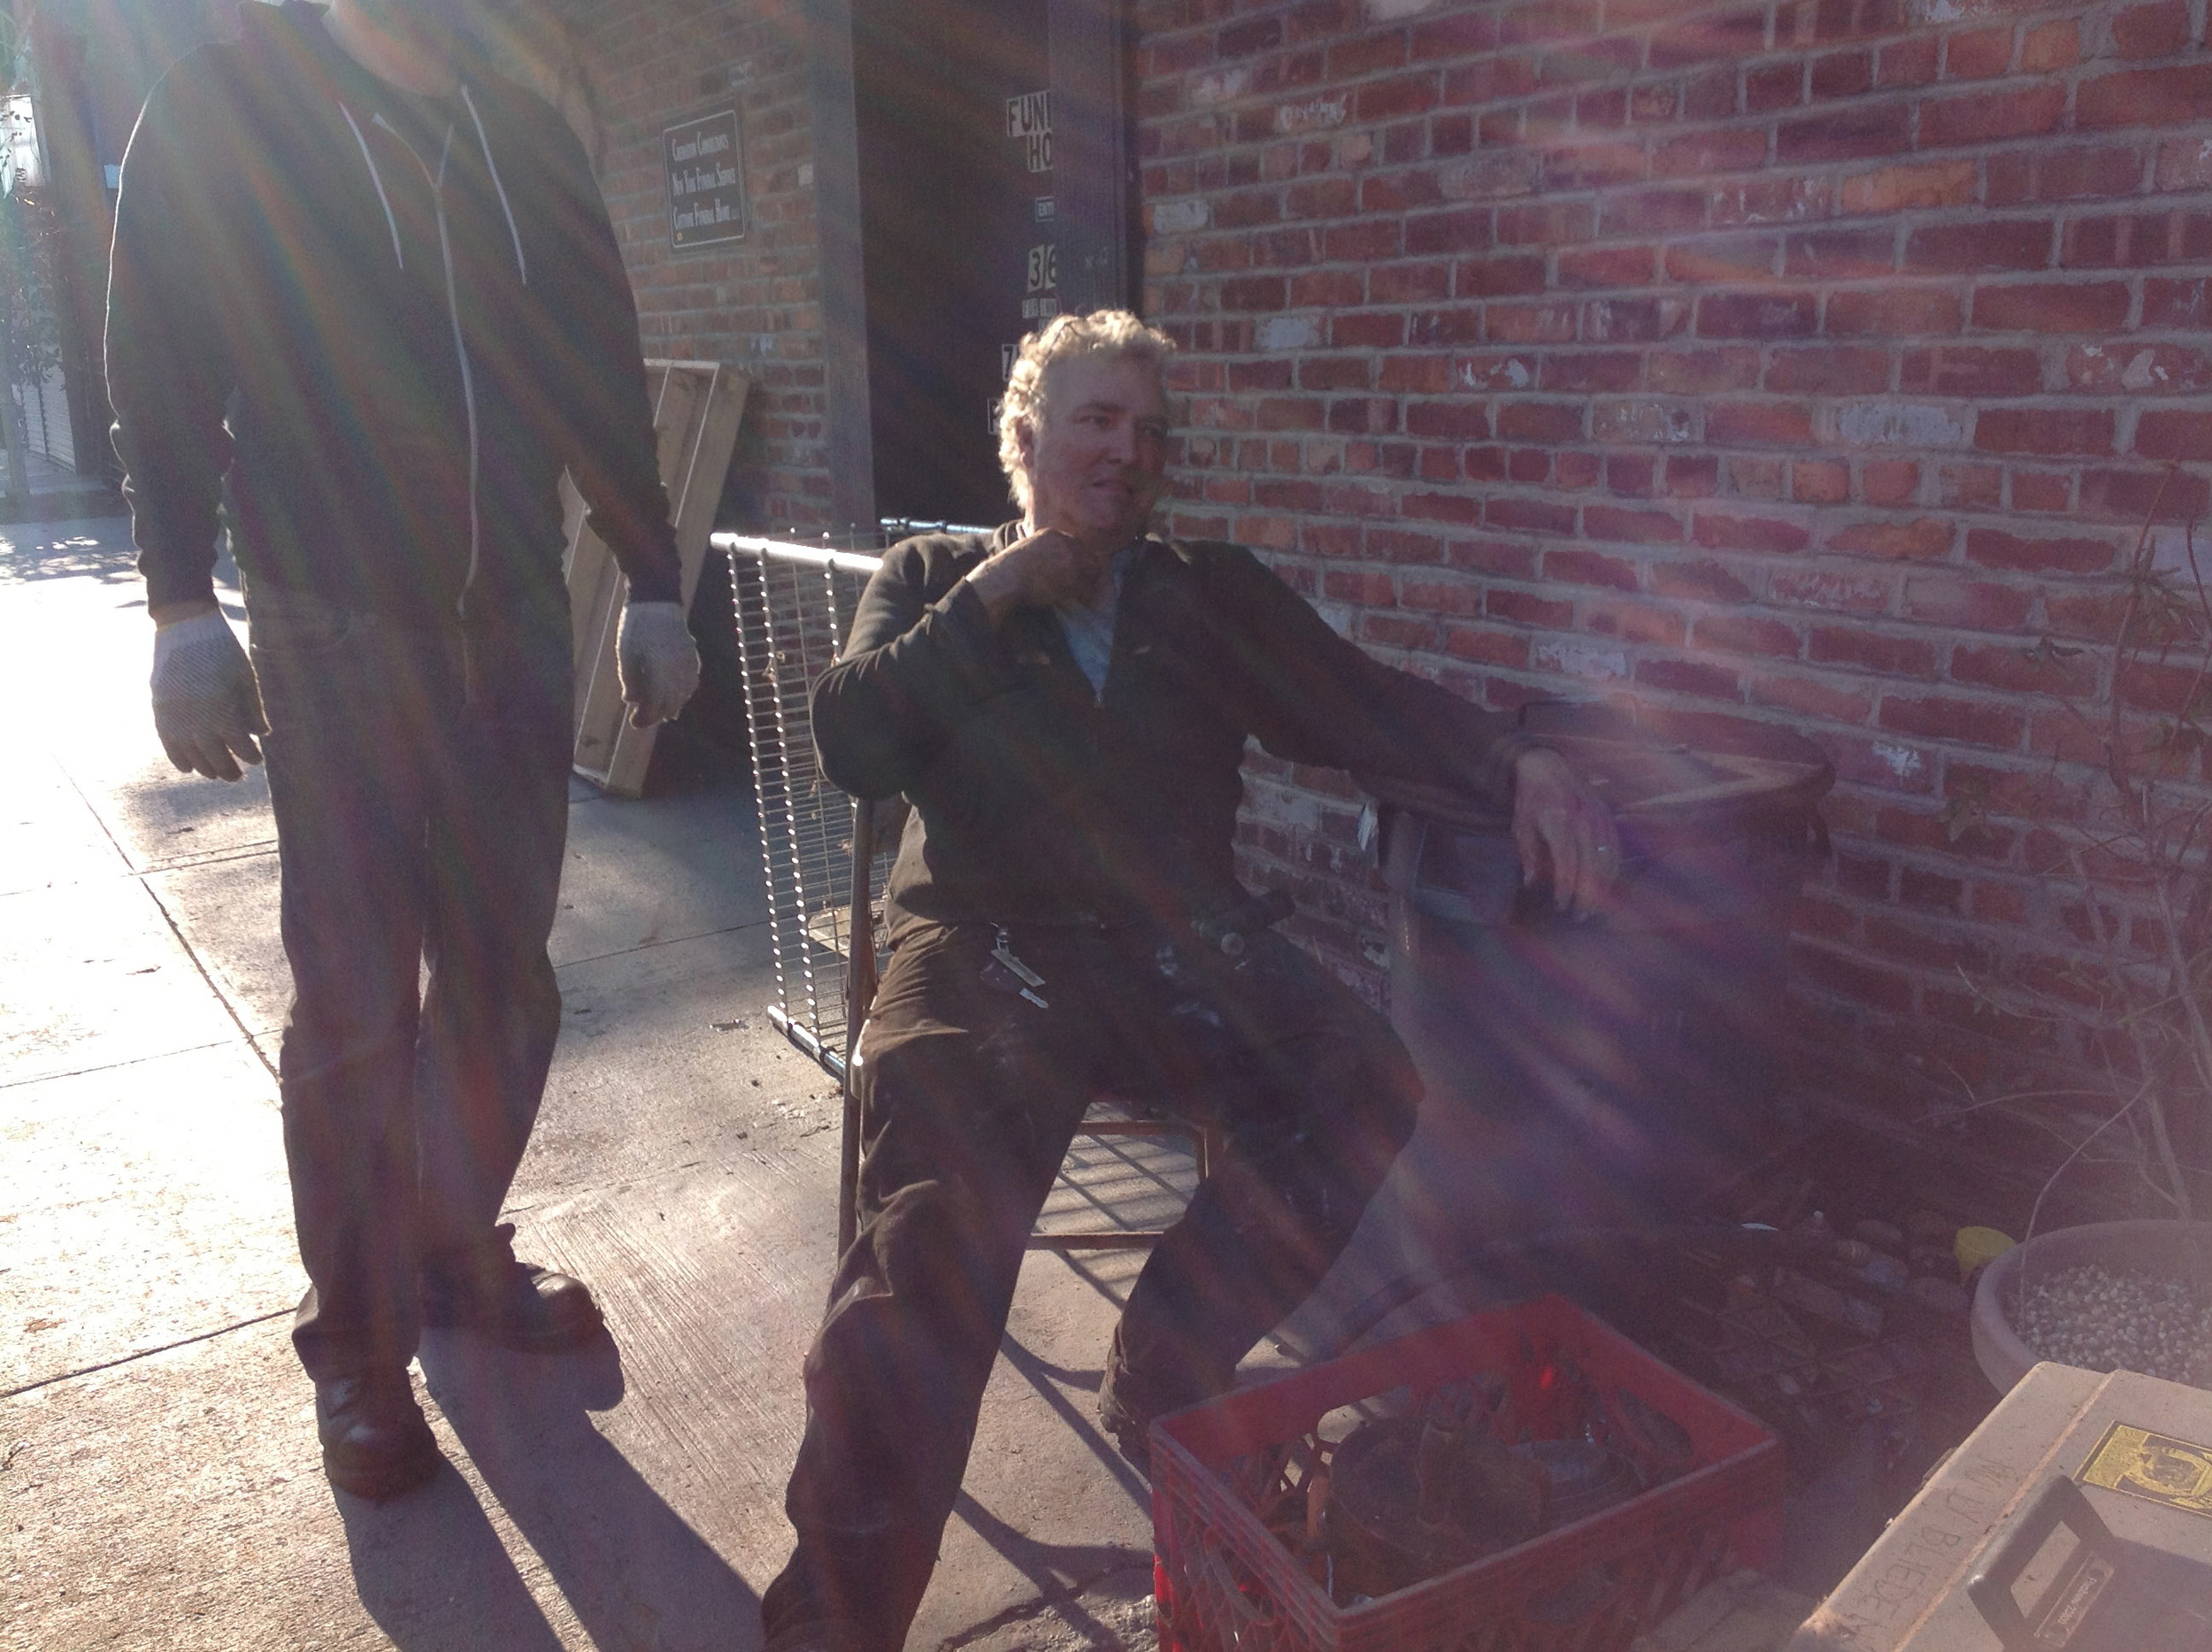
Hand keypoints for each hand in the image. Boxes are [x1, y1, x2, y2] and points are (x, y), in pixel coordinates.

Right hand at [150, 608, 266, 781]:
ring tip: (217, 773)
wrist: (184, 629)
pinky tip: (189, 767)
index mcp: (223, 711)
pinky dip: (179, 759)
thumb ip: (253, 709)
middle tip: (238, 776)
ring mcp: (176, 718)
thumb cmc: (222, 651)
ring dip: (206, 768)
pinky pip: (168, 745)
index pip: (240, 747)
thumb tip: (262, 735)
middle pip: (216, 758)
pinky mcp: (160, 711)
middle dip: (229, 770)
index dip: (250, 756)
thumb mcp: (245, 678)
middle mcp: (198, 720)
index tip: (257, 760)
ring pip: (192, 756)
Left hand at [616, 599, 700, 727]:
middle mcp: (677, 670)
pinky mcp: (693, 655)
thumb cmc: (636, 626)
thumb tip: (631, 700)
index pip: (655, 703)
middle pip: (671, 702)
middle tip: (643, 720)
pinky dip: (684, 692)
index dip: (644, 717)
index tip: (633, 723)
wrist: (657, 600)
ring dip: (672, 705)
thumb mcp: (625, 653)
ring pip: (684, 693)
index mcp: (659, 670)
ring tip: (661, 713)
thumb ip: (629, 679)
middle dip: (656, 714)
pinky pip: (693, 681)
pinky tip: (677, 695)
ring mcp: (688, 663)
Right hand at [963, 529, 1113, 619]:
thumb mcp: (1026, 550)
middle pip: (1088, 555)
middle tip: (1096, 584)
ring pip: (1090, 572)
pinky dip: (1087, 596)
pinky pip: (1085, 588)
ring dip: (1092, 585)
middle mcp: (1063, 543)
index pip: (1076, 544)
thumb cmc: (1008, 571)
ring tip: (1093, 596)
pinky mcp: (1070, 577)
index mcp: (1051, 534)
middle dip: (1092, 571)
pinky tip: (1085, 602)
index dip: (1082, 558)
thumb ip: (1044, 551)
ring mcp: (1069, 559)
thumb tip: (1057, 565)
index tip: (1084, 569)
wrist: (1002, 580)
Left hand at [1510, 747, 1619, 916]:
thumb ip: (1529, 855)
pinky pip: (1615, 849)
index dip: (1565, 886)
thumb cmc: (1531, 800)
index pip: (1566, 861)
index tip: (1561, 905)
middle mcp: (1582, 819)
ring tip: (1593, 908)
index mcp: (1558, 819)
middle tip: (1580, 916)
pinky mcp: (1608, 817)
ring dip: (1602, 887)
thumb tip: (1532, 884)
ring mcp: (1598, 817)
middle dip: (1586, 894)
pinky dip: (1612, 871)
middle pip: (1590, 864)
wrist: (1548, 766)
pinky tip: (1605, 887)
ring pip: (1607, 859)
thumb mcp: (1521, 826)